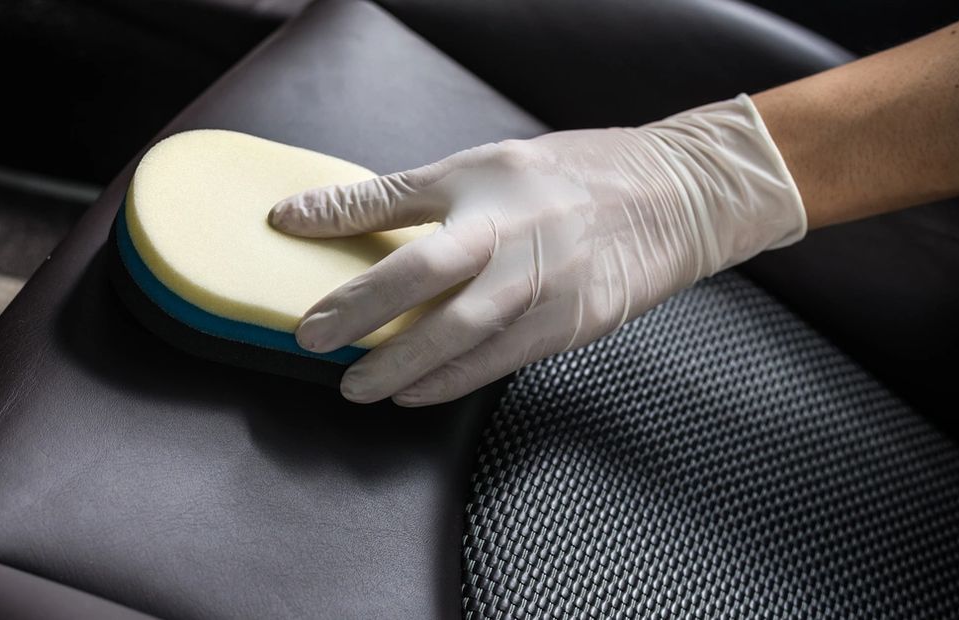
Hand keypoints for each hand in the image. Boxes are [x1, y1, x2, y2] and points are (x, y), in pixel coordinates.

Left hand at [268, 95, 804, 405]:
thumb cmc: (568, 180)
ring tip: (357, 386)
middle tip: (311, 339)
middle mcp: (514, 232)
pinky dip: (451, 382)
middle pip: (424, 276)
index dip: (339, 215)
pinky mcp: (572, 324)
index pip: (397, 198)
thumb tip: (321, 211)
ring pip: (462, 334)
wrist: (672, 199)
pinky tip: (415, 392)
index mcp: (487, 184)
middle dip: (362, 313)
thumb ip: (405, 195)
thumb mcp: (485, 166)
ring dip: (402, 366)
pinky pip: (500, 362)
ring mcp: (546, 283)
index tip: (286, 228)